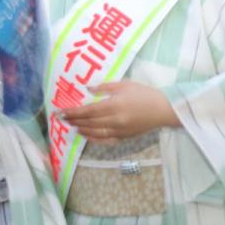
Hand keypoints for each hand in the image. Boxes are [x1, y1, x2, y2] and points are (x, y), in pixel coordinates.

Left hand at [58, 81, 178, 143]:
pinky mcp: (123, 137)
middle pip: (88, 122)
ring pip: (94, 132)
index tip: (60, 111)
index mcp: (114, 105)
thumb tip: (88, 89)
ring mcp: (119, 131)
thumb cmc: (145, 94)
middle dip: (74, 120)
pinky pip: (104, 140)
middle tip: (61, 118)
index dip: (72, 112)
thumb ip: (105, 88)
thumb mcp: (125, 85)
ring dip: (81, 129)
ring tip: (72, 125)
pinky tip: (86, 135)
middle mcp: (114, 120)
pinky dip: (93, 138)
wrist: (164, 109)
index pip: (87, 111)